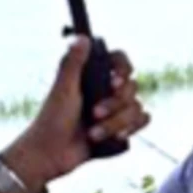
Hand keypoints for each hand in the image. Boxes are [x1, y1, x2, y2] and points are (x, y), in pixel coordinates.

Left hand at [2, 38, 147, 190]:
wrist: (51, 155)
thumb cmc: (51, 121)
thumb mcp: (62, 90)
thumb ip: (72, 64)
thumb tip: (81, 38)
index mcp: (93, 78)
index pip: (120, 62)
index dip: (124, 69)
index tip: (115, 80)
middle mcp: (106, 91)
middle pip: (132, 88)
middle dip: (115, 104)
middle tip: (95, 113)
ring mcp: (115, 110)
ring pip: (137, 108)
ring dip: (116, 122)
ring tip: (95, 133)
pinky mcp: (121, 127)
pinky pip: (142, 121)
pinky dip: (131, 129)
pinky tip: (115, 137)